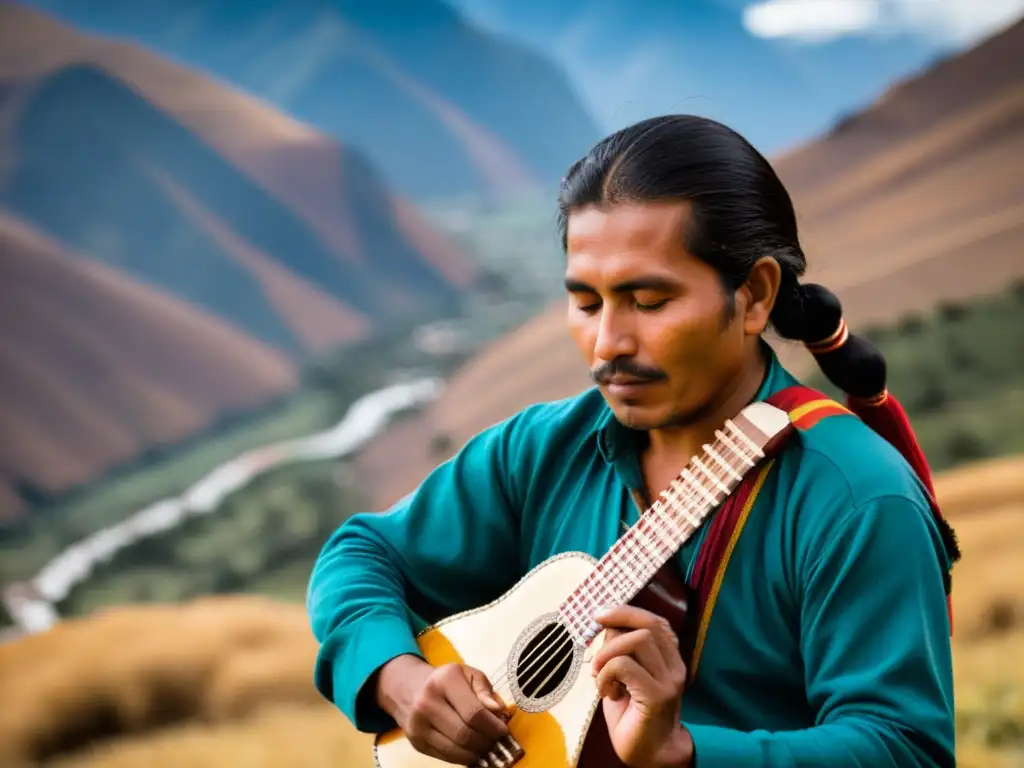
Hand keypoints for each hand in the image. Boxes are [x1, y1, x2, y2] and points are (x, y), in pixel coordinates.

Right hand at [375, 654, 510, 764]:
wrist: (409, 688)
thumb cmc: (446, 681)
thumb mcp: (468, 674)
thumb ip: (485, 691)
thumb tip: (498, 711)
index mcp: (444, 680)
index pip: (473, 712)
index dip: (492, 726)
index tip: (504, 731)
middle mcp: (427, 702)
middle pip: (464, 734)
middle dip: (486, 742)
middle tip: (497, 742)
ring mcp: (418, 724)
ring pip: (454, 750)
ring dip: (476, 754)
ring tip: (487, 748)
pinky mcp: (416, 742)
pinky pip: (445, 757)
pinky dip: (463, 758)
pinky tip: (472, 752)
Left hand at [592, 606, 693, 767]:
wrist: (650, 754)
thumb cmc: (632, 714)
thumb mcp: (623, 675)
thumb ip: (620, 650)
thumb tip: (606, 626)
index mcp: (669, 658)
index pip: (655, 621)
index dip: (627, 612)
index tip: (599, 614)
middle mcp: (675, 666)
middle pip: (648, 625)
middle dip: (615, 625)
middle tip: (594, 646)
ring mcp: (669, 681)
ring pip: (636, 641)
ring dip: (607, 654)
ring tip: (599, 677)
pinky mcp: (657, 696)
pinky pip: (624, 666)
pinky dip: (606, 674)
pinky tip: (606, 692)